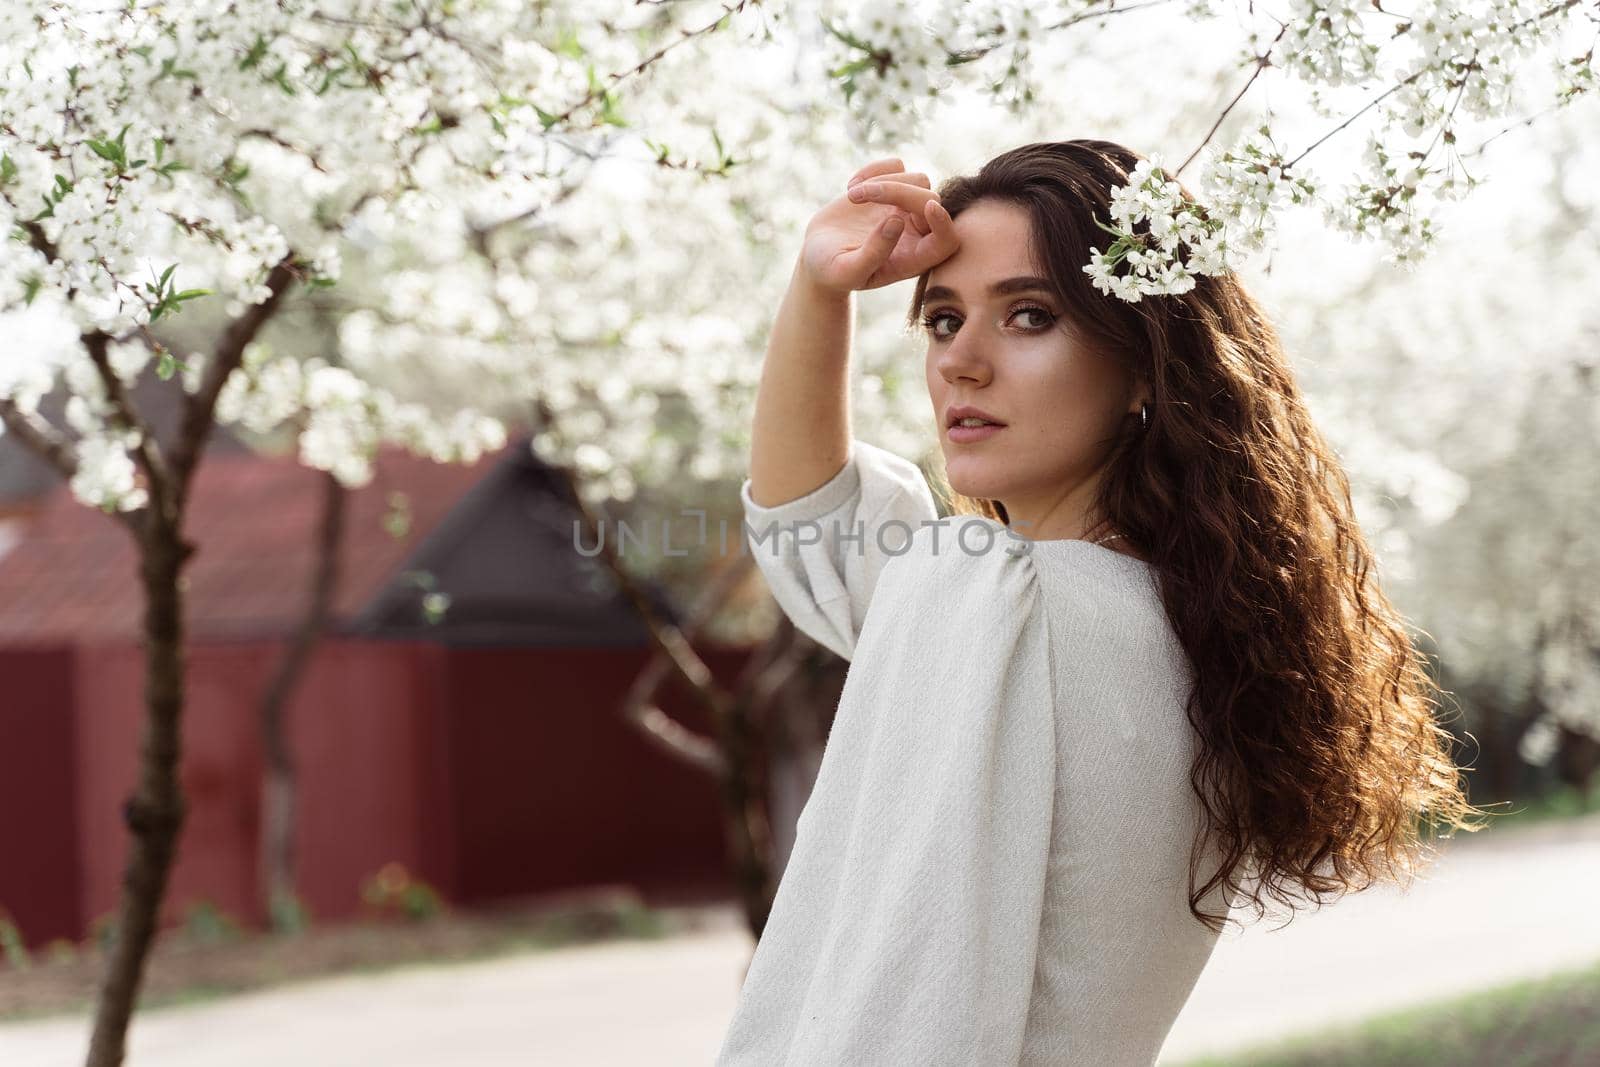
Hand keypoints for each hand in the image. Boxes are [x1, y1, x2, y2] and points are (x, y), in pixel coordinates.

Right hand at [799, 157, 959, 293]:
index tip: (929, 207)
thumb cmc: (832, 271)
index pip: (947, 241)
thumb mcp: (846, 271)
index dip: (945, 223)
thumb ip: (873, 253)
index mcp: (913, 259)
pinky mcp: (891, 187)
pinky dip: (874, 169)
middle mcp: (916, 232)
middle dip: (896, 192)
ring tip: (852, 196)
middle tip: (857, 196)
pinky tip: (851, 188)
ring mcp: (906, 208)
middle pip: (931, 200)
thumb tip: (897, 221)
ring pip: (918, 180)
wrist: (818, 254)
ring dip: (883, 181)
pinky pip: (897, 166)